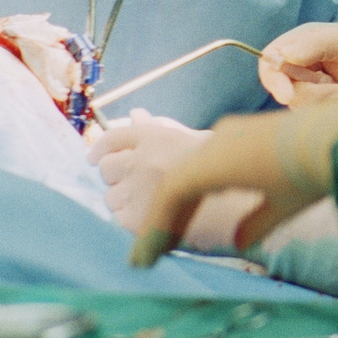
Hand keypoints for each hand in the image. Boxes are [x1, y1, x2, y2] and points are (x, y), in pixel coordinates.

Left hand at [88, 108, 260, 251]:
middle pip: (106, 167)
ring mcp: (139, 189)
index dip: (100, 148)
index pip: (114, 137)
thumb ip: (160, 129)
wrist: (244, 208)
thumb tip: (135, 114)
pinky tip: (152, 223)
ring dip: (125, 202)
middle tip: (136, 187)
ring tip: (150, 208)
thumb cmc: (227, 173)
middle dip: (117, 177)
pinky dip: (131, 223)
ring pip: (110, 197)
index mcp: (158, 136)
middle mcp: (144, 158)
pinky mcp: (138, 218)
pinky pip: (118, 220)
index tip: (93, 158)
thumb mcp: (195, 141)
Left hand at [131, 92, 337, 264]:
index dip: (179, 211)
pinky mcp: (209, 161)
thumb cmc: (321, 166)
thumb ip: (258, 221)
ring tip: (144, 259)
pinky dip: (159, 224)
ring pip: (172, 188)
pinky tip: (151, 252)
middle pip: (180, 182)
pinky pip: (173, 194)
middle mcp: (223, 138)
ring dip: (157, 225)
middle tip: (150, 252)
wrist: (336, 142)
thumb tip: (239, 243)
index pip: (198, 178)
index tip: (168, 240)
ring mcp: (214, 146)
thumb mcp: (286, 201)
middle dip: (165, 217)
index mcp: (241, 144)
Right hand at [258, 22, 337, 104]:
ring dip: (328, 103)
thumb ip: (317, 44)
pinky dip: (333, 112)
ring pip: (296, 105)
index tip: (288, 94)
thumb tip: (283, 55)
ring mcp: (309, 87)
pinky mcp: (318, 108)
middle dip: (312, 94)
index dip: (273, 78)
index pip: (270, 58)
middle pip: (281, 86)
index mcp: (305, 40)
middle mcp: (302, 63)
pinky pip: (310, 117)